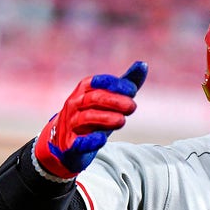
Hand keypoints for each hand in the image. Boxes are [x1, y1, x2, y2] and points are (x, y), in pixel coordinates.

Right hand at [34, 61, 147, 178]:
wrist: (66, 144)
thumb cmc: (92, 115)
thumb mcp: (109, 99)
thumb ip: (126, 83)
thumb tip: (143, 64)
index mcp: (83, 90)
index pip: (97, 82)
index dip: (115, 84)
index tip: (133, 90)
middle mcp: (74, 105)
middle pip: (93, 99)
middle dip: (114, 101)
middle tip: (133, 106)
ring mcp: (70, 125)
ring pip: (86, 118)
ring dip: (105, 118)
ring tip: (122, 121)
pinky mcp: (70, 145)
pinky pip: (78, 142)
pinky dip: (89, 141)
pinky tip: (102, 139)